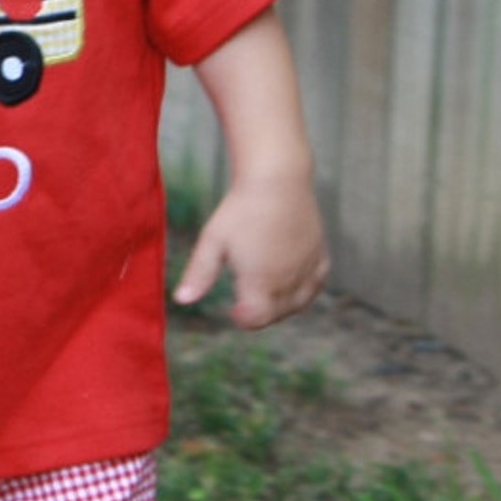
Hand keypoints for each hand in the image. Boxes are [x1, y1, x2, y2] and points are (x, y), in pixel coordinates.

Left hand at [172, 172, 327, 328]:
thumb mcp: (212, 241)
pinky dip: (304, 291)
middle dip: (260, 314)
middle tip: (244, 301)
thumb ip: (198, 274)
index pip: (256, 319)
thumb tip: (180, 300)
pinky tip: (288, 282)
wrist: (276, 180)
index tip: (232, 309)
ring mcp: (306, 267)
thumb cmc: (239, 211)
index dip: (243, 319)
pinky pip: (315, 285)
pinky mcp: (320, 255)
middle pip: (276, 315)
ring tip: (263, 292)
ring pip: (298, 303)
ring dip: (281, 306)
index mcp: (260, 279)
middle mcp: (287, 278)